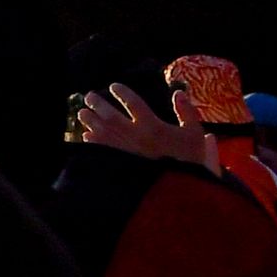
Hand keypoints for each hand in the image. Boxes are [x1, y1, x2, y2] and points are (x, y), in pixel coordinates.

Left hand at [77, 84, 217, 172]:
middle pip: (110, 115)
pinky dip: (92, 142)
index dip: (122, 93)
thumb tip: (178, 92)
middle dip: (97, 104)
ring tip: (82, 113)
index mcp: (153, 126)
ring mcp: (124, 151)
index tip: (113, 87)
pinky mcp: (118, 164)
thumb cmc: (190, 160)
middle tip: (89, 96)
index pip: (133, 103)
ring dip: (90, 121)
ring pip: (101, 131)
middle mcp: (135, 136)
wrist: (182, 189)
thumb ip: (186, 112)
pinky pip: (100, 150)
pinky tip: (87, 135)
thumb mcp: (194, 133)